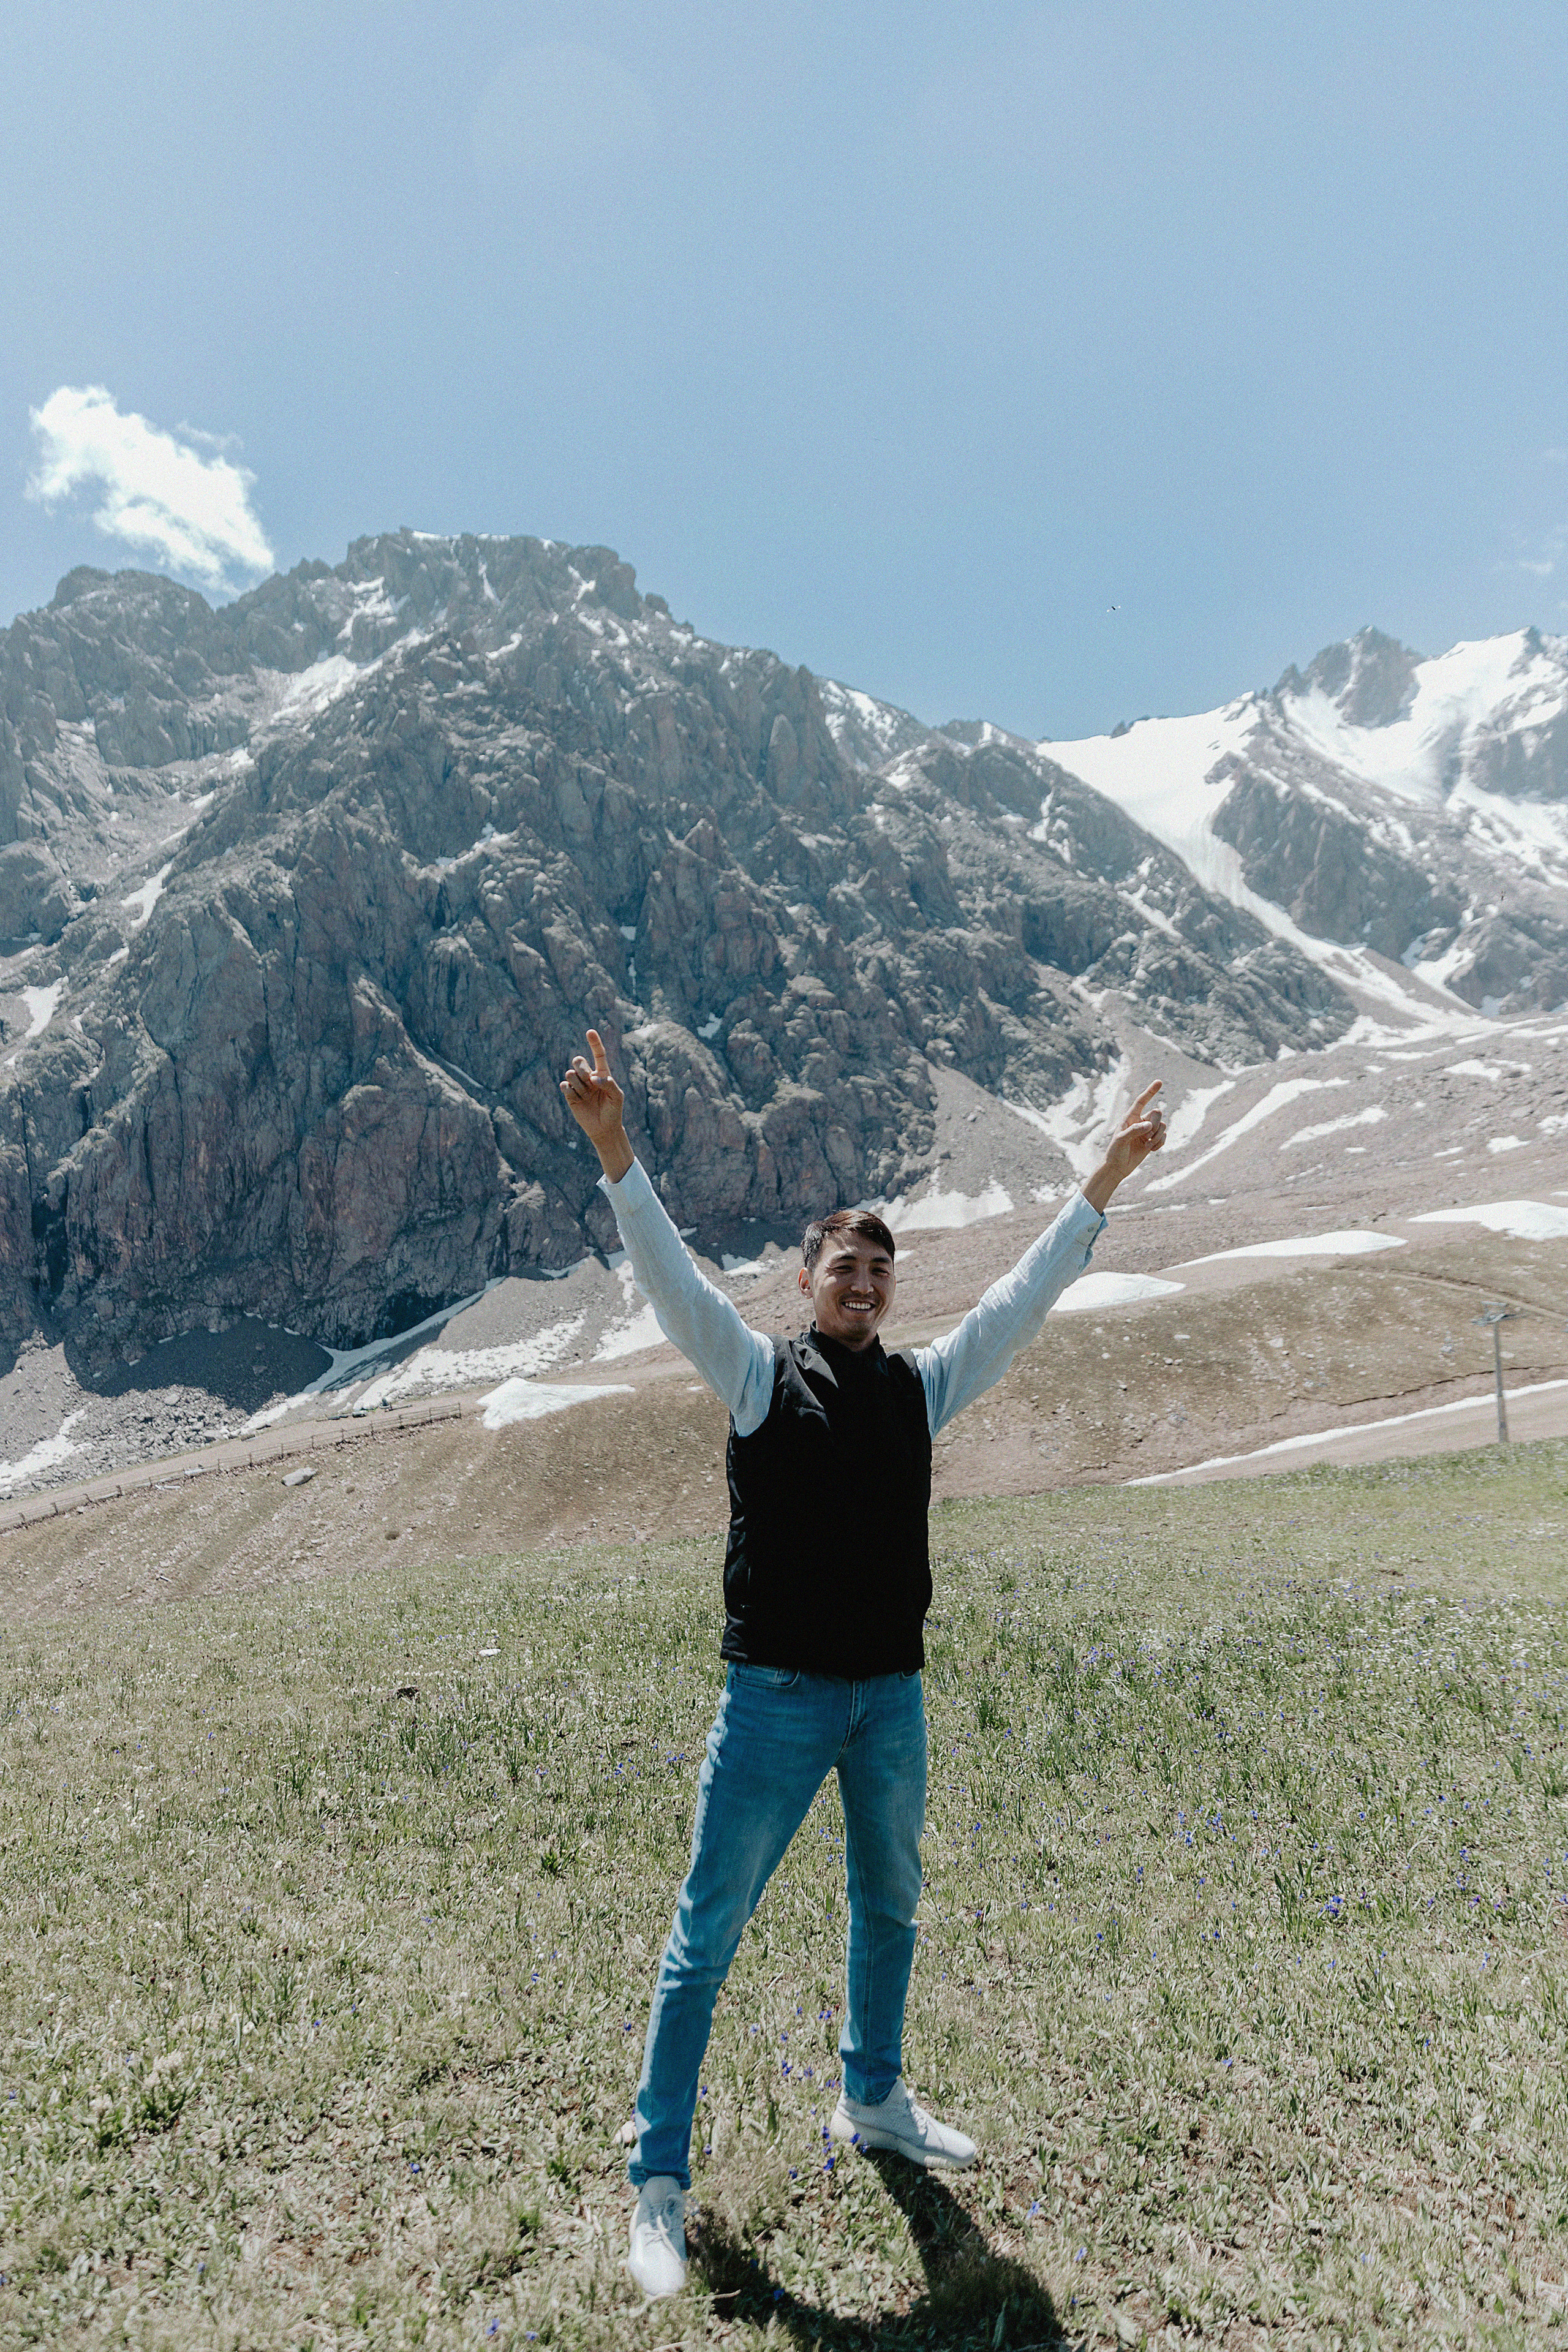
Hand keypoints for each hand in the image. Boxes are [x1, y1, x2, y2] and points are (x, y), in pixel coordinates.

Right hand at [560, 1028, 633, 1180]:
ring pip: (570, 1074)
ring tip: (585, 1094)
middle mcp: (589, 1077)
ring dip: (578, 1084)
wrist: (604, 1128)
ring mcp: (578, 1086)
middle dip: (581, 1068)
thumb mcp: (617, 1097)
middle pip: (578, 1061)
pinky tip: (577, 1098)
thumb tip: (594, 1078)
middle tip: (588, 1081)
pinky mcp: (570, 1096)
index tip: (590, 1032)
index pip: (598, 1054)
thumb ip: (609, 1084)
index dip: (594, 1043)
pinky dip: (570, 1091)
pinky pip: (564, 1086)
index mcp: (602, 1074)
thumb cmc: (613, 1111)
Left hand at [1081, 1081, 1165, 1212]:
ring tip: (1147, 1145)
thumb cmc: (1115, 1152)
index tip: (1159, 1082)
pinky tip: (1151, 1149)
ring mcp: (1147, 1131)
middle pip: (1157, 1113)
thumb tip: (1149, 1125)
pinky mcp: (1152, 1140)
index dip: (1150, 1091)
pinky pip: (1164, 1136)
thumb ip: (1134, 1131)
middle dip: (1155, 1125)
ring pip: (1163, 1125)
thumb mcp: (1121, 1140)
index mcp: (1129, 1117)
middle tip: (1147, 1137)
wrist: (1118, 1168)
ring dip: (1158, 1136)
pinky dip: (1160, 1143)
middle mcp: (1140, 1121)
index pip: (1141, 1101)